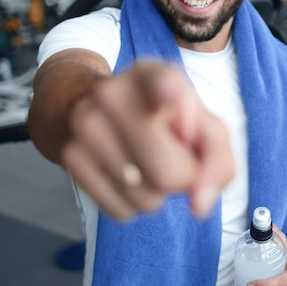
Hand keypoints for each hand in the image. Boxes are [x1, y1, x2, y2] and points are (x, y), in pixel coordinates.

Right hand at [60, 61, 234, 219]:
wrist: (91, 107)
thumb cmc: (161, 118)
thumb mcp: (198, 121)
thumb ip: (216, 157)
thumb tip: (199, 206)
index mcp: (152, 74)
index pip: (165, 85)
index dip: (175, 101)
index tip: (185, 123)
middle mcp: (113, 92)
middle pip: (170, 174)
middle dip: (183, 178)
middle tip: (173, 157)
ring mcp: (86, 123)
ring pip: (147, 198)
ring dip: (157, 193)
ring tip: (145, 163)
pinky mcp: (70, 155)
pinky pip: (122, 210)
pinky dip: (132, 203)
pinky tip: (126, 176)